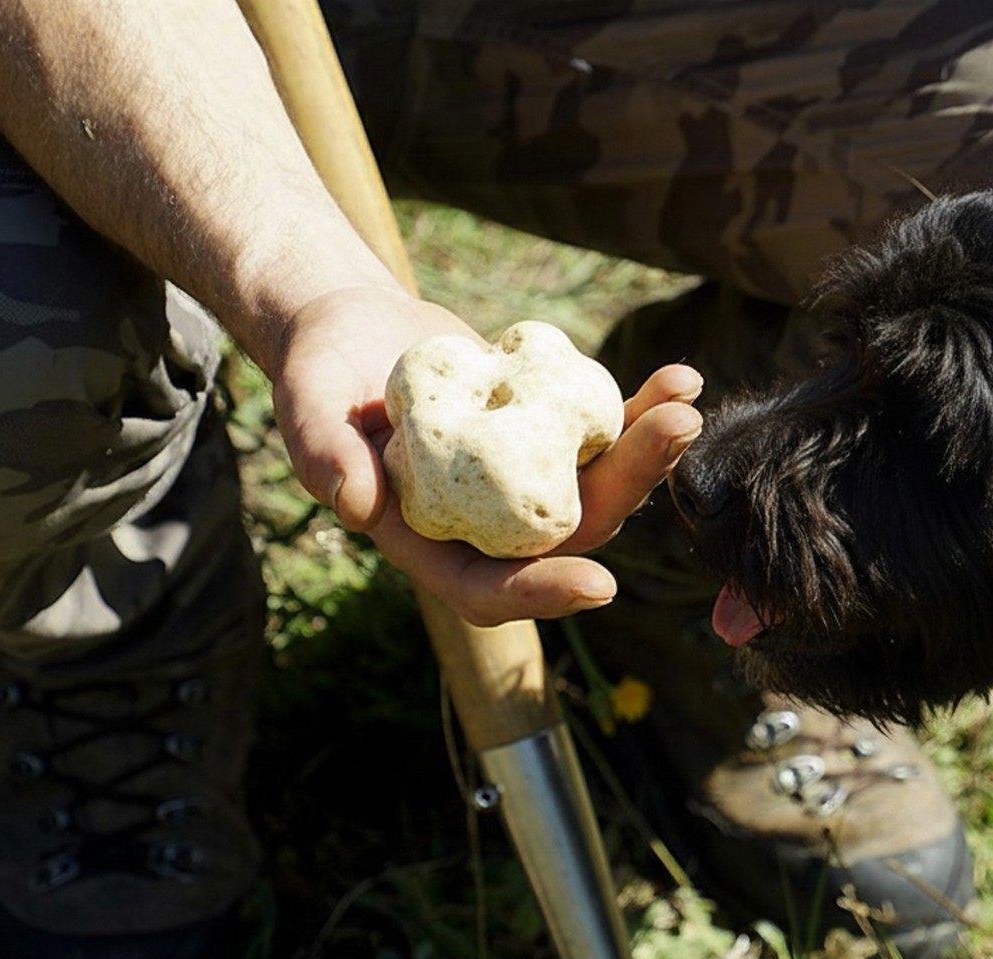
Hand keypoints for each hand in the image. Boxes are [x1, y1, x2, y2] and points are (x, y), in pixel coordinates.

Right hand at [269, 285, 703, 624]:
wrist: (353, 330)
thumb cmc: (319, 373)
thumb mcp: (306, 406)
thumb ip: (323, 457)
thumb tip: (356, 508)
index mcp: (428, 542)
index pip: (487, 590)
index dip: (540, 594)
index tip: (600, 586)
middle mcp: (488, 526)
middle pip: (570, 532)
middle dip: (629, 488)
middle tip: (676, 432)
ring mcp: (525, 484)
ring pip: (601, 487)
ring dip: (650, 451)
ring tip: (686, 400)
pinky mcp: (548, 439)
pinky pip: (604, 436)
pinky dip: (641, 410)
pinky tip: (680, 378)